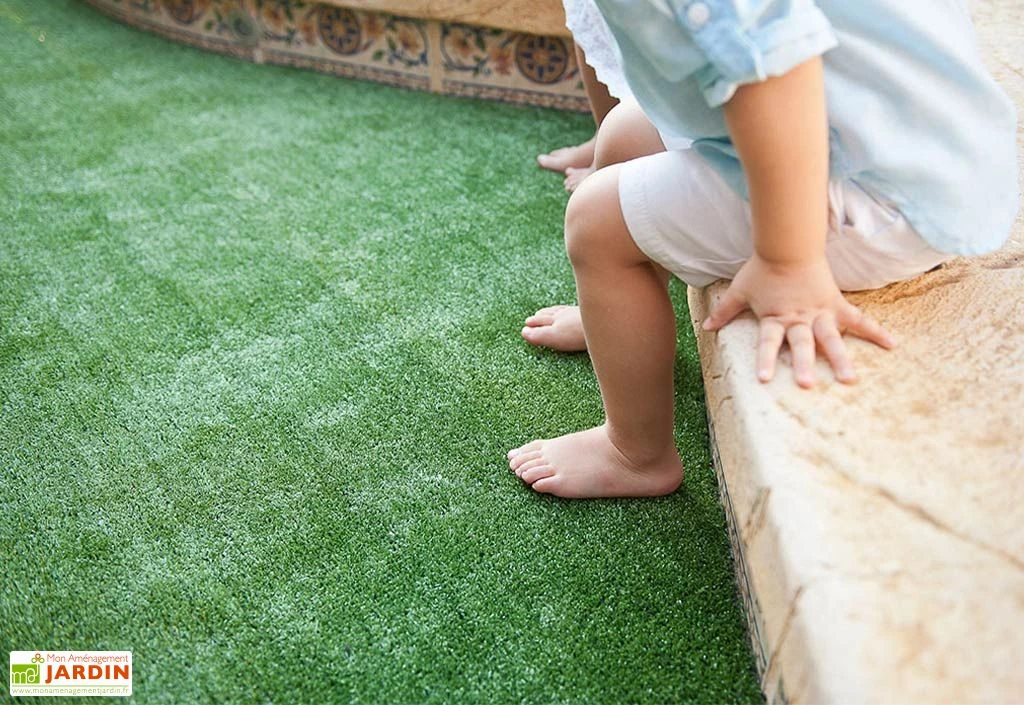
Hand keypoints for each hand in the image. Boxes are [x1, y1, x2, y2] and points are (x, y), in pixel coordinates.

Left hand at [702, 254, 894, 387]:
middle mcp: (799, 318)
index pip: (769, 343)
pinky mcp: (836, 304)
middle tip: (808, 385)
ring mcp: (820, 312)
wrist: (788, 245)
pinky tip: (892, 346)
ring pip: (832, 338)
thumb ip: (725, 311)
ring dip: (841, 359)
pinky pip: (859, 319)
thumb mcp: (740, 291)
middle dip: (805, 365)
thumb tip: (705, 327)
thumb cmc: (762, 269)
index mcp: (776, 318)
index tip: (765, 379)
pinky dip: (876, 331)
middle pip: (803, 344)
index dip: (766, 360)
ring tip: (849, 380)